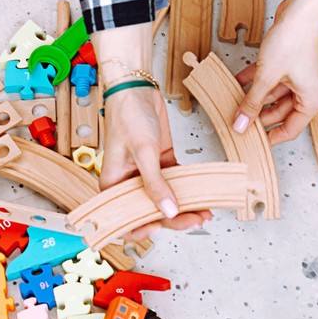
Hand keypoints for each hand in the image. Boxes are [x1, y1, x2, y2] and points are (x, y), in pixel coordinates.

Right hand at [98, 80, 210, 236]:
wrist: (137, 89)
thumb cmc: (128, 115)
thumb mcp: (143, 151)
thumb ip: (156, 183)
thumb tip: (168, 211)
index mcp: (113, 185)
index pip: (124, 219)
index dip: (141, 229)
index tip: (161, 229)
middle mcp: (129, 183)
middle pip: (151, 212)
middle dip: (174, 219)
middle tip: (194, 220)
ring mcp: (146, 175)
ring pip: (166, 201)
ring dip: (184, 209)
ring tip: (203, 213)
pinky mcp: (161, 165)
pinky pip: (175, 184)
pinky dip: (188, 192)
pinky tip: (202, 197)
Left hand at [235, 0, 317, 143]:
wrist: (302, 9)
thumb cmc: (295, 40)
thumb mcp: (267, 76)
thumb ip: (252, 102)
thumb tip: (241, 124)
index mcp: (313, 101)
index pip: (291, 129)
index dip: (270, 136)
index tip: (253, 140)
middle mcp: (310, 90)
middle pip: (281, 111)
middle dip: (258, 114)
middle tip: (238, 119)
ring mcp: (302, 76)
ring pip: (275, 93)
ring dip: (255, 95)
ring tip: (234, 99)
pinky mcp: (293, 62)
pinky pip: (274, 77)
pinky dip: (257, 80)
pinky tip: (238, 81)